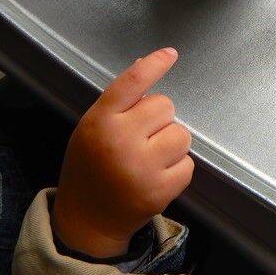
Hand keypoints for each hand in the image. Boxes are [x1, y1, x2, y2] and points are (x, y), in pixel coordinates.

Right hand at [51, 48, 193, 257]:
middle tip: (142, 138)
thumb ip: (120, 102)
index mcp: (100, 121)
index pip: (132, 82)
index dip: (154, 65)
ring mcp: (141, 166)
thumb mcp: (93, 128)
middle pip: (165, 106)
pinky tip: (156, 176)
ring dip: (172, 143)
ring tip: (150, 158)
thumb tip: (148, 63)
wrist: (87, 220)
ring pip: (181, 134)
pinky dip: (177, 168)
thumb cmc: (91, 167)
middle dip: (159, 119)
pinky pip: (188, 163)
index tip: (170, 54)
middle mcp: (120, 140)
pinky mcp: (160, 190)